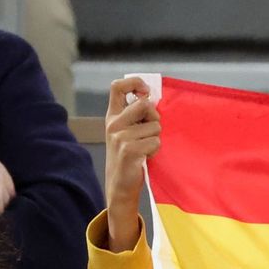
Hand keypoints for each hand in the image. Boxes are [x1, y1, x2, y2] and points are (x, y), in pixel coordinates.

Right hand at [104, 76, 160, 252]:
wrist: (120, 185)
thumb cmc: (129, 157)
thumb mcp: (126, 132)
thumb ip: (136, 116)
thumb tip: (153, 99)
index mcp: (113, 116)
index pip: (117, 86)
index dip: (134, 83)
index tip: (146, 91)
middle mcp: (114, 124)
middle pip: (144, 105)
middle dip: (155, 117)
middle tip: (150, 131)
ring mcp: (120, 137)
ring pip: (155, 127)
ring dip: (156, 138)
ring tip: (144, 149)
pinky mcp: (130, 150)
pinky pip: (156, 142)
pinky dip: (156, 151)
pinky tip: (145, 157)